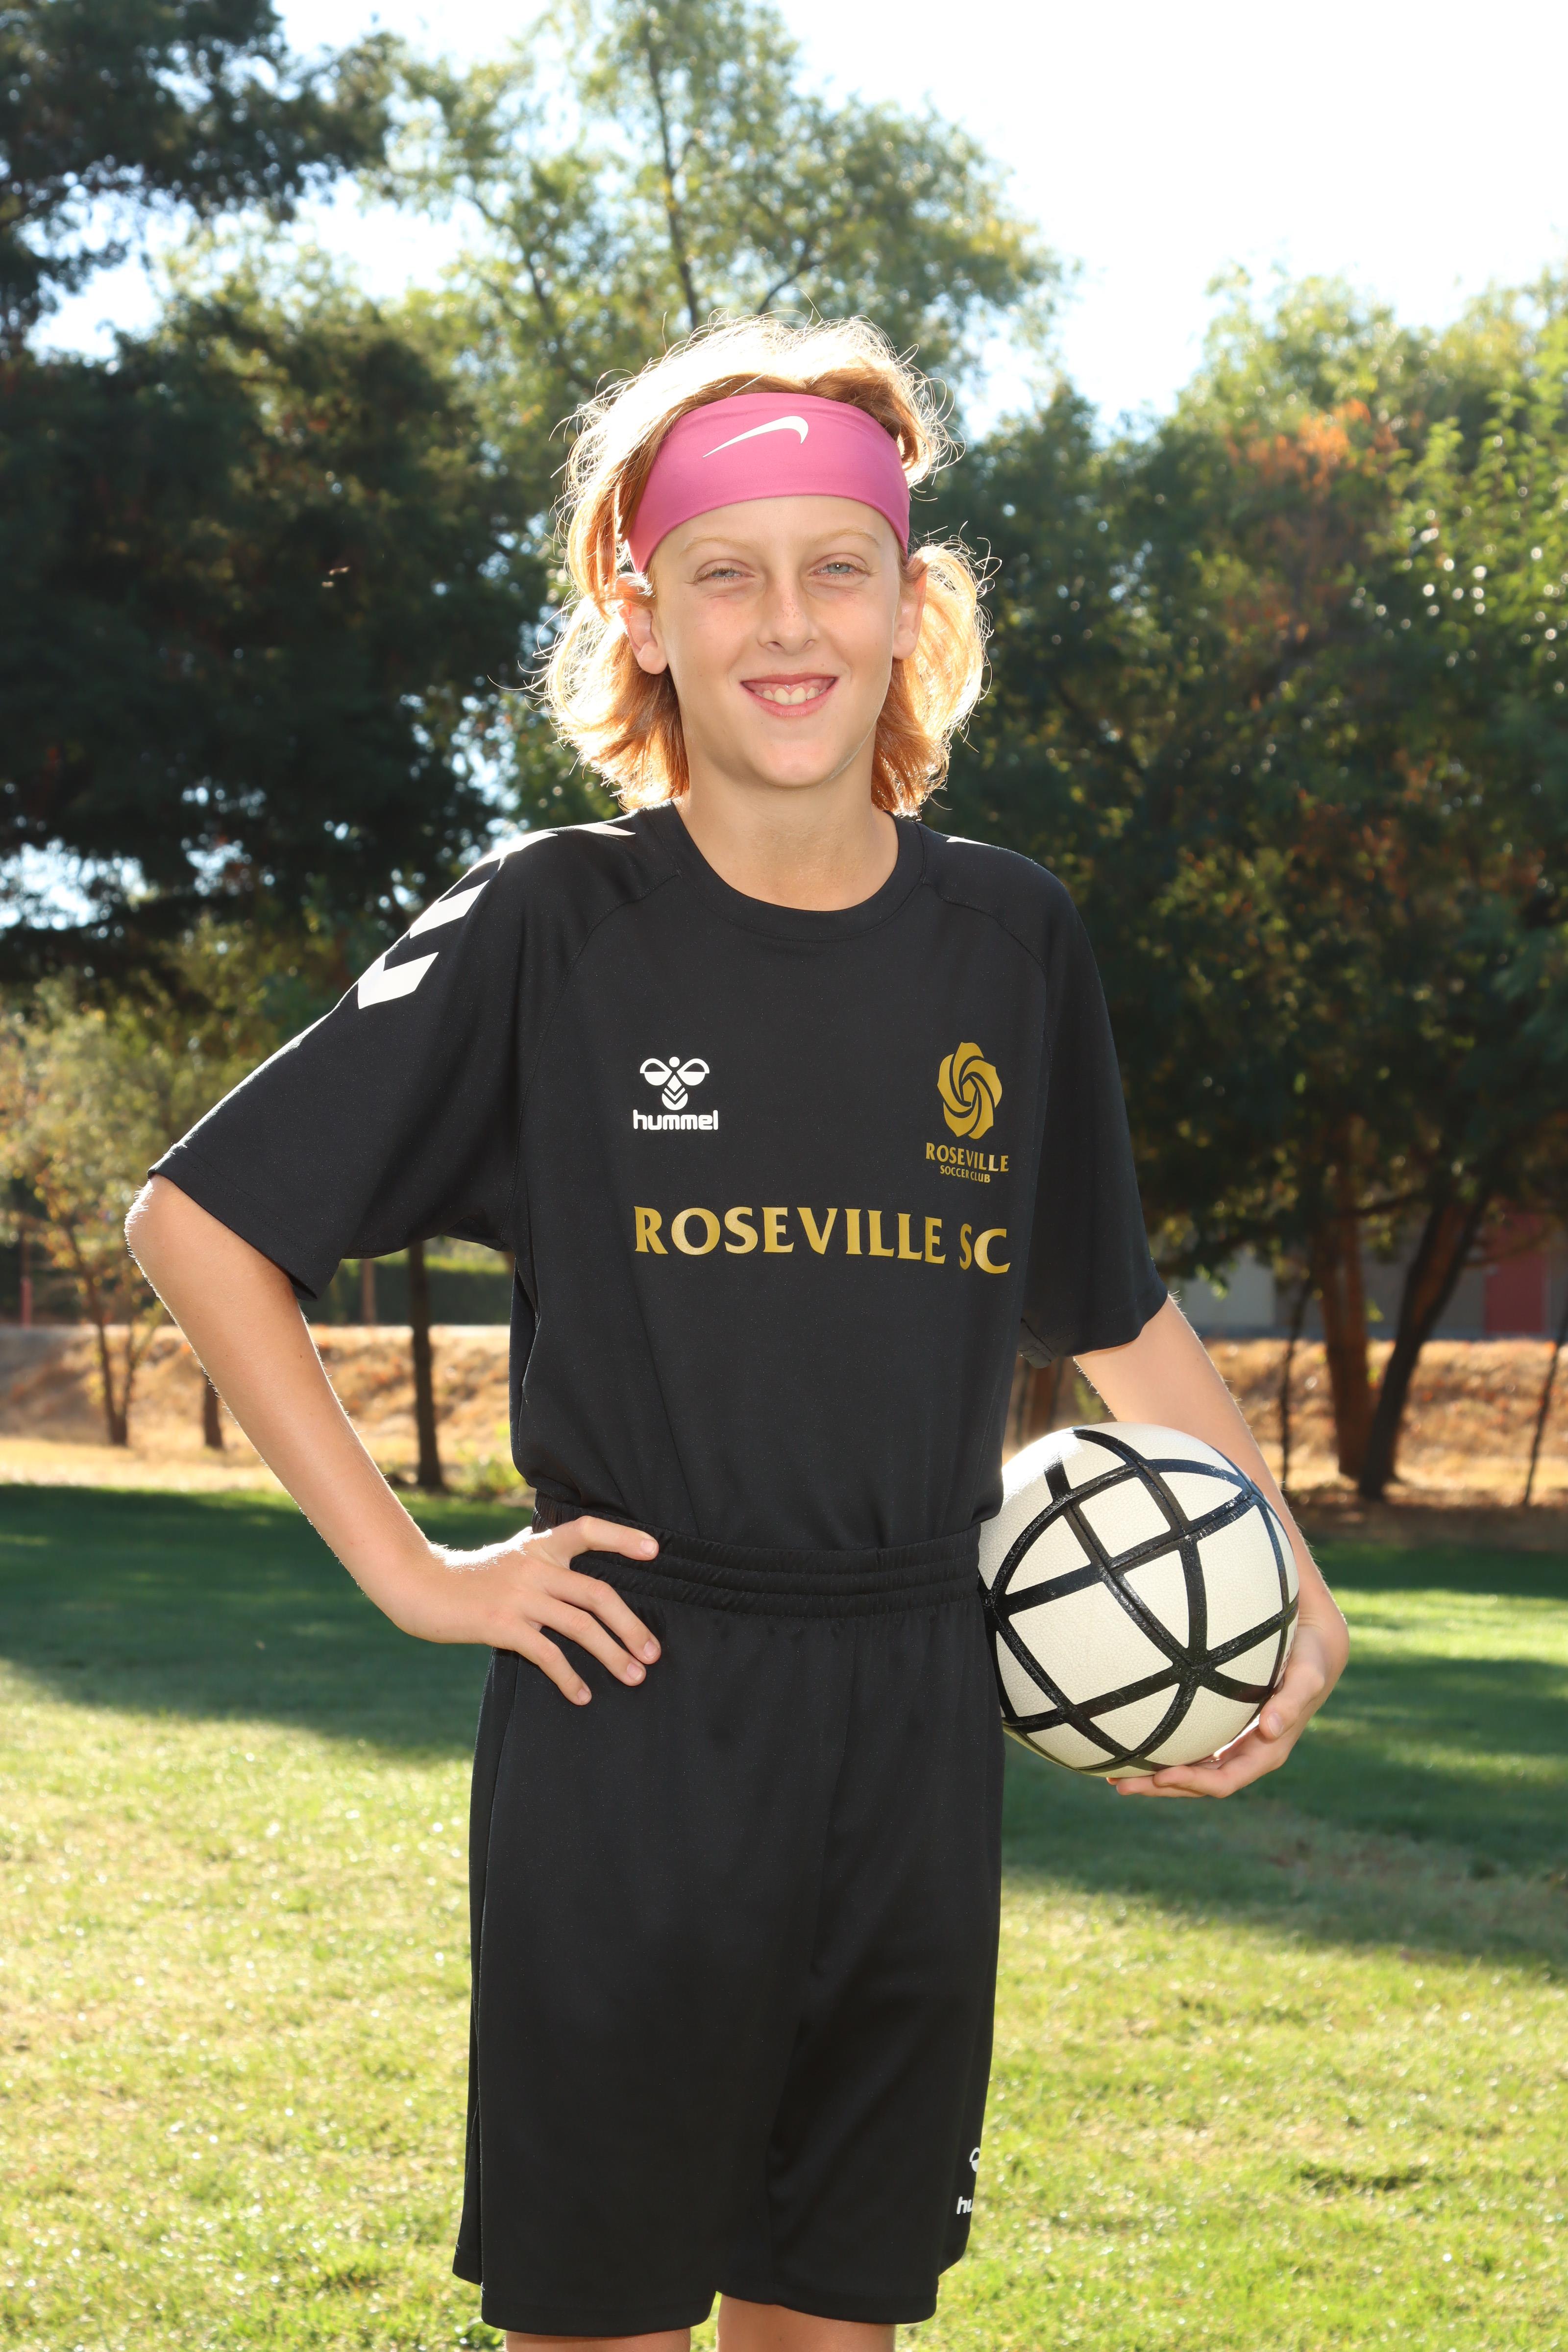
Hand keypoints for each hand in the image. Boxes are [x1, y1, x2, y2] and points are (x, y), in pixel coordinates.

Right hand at [395, 1516, 662, 1705]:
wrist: (418, 1585)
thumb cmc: (469, 1579)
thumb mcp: (511, 1559)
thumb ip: (544, 1565)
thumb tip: (582, 1590)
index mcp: (539, 1546)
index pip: (588, 1529)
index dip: (623, 1538)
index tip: (655, 1551)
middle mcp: (534, 1567)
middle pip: (597, 1593)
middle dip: (631, 1626)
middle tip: (653, 1653)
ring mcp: (519, 1595)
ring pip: (580, 1626)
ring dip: (612, 1654)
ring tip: (634, 1676)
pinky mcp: (501, 1624)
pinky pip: (547, 1654)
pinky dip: (569, 1677)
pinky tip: (582, 1695)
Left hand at [1111, 1562, 1347, 1800]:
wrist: (1313, 1650)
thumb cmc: (1308, 1661)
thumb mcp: (1306, 1678)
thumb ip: (1291, 1701)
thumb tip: (1270, 1727)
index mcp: (1266, 1752)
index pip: (1225, 1780)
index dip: (1192, 1783)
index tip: (1160, 1776)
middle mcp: (1247, 1755)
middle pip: (1199, 1785)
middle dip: (1160, 1788)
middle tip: (1119, 1784)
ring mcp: (1234, 1745)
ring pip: (1190, 1772)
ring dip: (1155, 1779)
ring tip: (1115, 1775)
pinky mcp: (1223, 1730)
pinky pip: (1191, 1752)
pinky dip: (1164, 1756)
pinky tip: (1134, 1749)